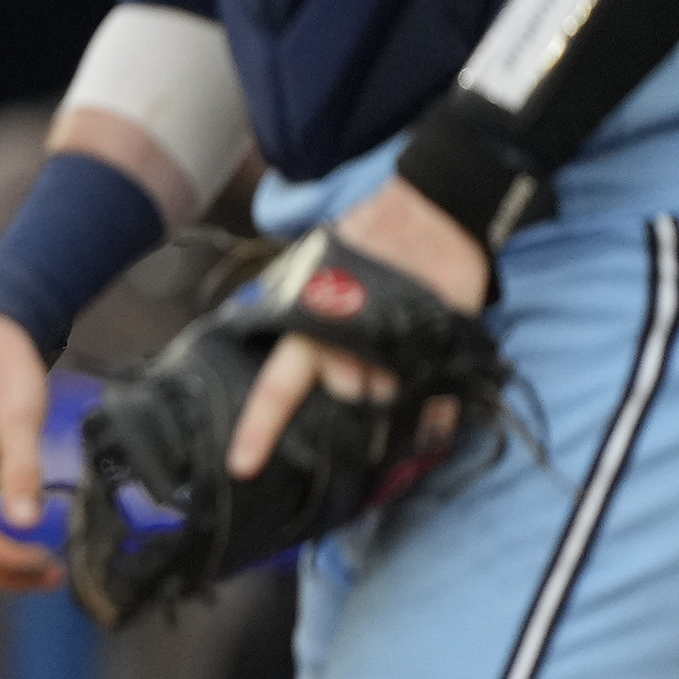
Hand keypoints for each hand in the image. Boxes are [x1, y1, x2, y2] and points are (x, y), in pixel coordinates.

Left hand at [224, 180, 488, 479]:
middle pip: (344, 398)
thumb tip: (282, 354)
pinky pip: (432, 398)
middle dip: (350, 390)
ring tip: (394, 353)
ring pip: (386, 399)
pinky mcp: (437, 346)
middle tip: (362, 357)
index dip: (259, 429)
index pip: (277, 387)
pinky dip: (431, 409)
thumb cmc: (365, 244)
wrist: (429, 212)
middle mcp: (348, 340)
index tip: (241, 466)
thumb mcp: (314, 271)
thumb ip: (298, 315)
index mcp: (308, 323)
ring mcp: (396, 347)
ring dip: (389, 387)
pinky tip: (429, 403)